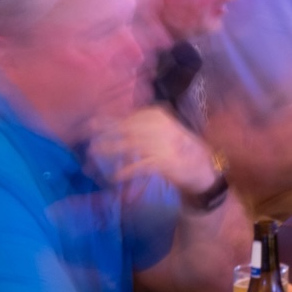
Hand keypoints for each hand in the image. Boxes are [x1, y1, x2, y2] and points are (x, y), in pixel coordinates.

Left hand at [90, 107, 220, 195]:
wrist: (205, 169)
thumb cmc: (180, 150)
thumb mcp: (164, 132)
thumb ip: (144, 126)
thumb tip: (116, 122)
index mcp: (163, 117)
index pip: (133, 115)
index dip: (112, 118)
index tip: (93, 119)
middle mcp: (164, 127)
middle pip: (129, 126)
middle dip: (107, 128)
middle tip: (87, 130)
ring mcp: (166, 144)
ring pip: (132, 144)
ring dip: (112, 148)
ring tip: (94, 152)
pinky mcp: (167, 162)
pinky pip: (141, 165)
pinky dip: (127, 171)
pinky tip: (115, 176)